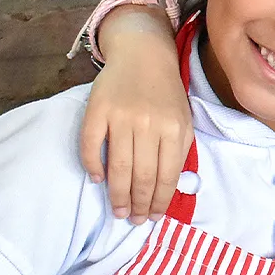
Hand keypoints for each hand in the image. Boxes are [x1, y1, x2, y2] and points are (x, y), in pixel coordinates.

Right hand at [79, 39, 192, 223]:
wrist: (143, 55)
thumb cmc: (165, 93)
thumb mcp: (183, 119)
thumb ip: (178, 150)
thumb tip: (167, 189)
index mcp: (175, 129)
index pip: (166, 175)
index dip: (158, 201)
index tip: (152, 217)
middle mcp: (149, 124)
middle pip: (142, 176)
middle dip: (138, 204)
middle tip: (132, 220)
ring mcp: (122, 116)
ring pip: (118, 166)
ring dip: (117, 194)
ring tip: (118, 210)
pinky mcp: (98, 109)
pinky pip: (91, 145)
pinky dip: (93, 166)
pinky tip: (97, 179)